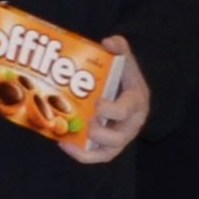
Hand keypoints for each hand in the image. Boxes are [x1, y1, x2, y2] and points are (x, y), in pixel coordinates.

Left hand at [79, 45, 151, 164]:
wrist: (128, 92)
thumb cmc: (124, 77)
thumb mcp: (125, 61)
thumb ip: (119, 49)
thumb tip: (110, 41)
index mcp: (136, 102)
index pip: (128, 109)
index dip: (113, 110)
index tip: (98, 105)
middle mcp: (131, 123)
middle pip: (119, 136)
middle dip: (100, 132)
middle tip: (84, 122)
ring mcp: (120, 137)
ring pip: (108, 152)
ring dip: (87, 148)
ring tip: (67, 138)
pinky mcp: (108, 146)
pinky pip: (97, 157)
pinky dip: (81, 155)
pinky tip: (62, 143)